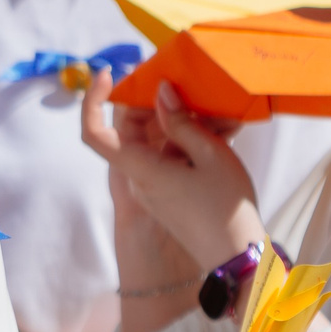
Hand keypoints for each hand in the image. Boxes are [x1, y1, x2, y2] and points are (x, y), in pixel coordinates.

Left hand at [79, 72, 264, 267]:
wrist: (237, 258)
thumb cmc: (226, 208)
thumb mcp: (211, 154)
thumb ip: (182, 120)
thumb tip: (160, 91)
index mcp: (141, 168)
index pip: (94, 133)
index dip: (93, 100)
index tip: (108, 73)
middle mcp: (140, 177)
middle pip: (135, 128)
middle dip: (164, 104)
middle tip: (199, 90)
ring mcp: (156, 185)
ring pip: (161, 140)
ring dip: (190, 123)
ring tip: (229, 118)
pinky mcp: (172, 190)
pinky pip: (175, 155)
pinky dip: (196, 141)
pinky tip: (228, 132)